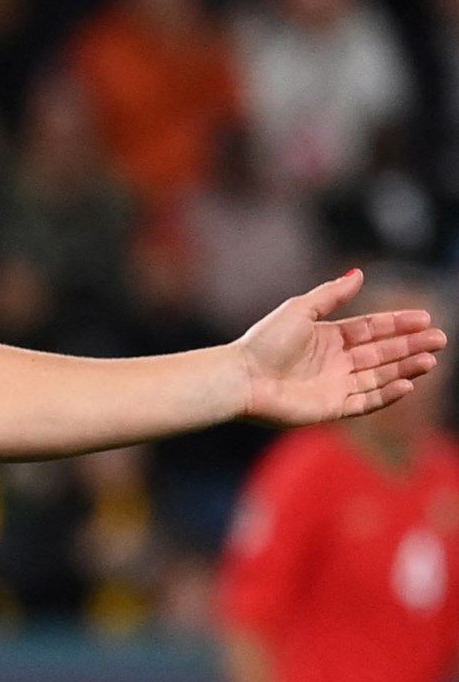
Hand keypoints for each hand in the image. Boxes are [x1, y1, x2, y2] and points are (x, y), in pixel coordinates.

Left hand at [238, 269, 446, 425]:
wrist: (242, 378)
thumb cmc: (265, 342)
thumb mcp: (300, 310)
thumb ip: (331, 295)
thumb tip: (359, 273)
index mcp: (326, 337)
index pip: (371, 329)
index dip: (398, 324)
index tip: (426, 318)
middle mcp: (334, 361)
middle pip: (381, 352)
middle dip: (410, 346)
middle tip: (440, 339)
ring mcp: (334, 385)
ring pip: (379, 376)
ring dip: (405, 368)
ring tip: (429, 360)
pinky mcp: (331, 408)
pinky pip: (366, 401)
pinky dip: (387, 393)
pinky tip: (407, 383)